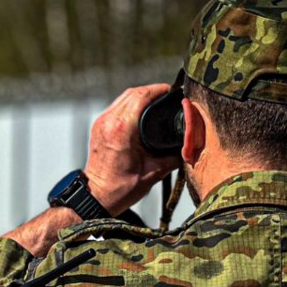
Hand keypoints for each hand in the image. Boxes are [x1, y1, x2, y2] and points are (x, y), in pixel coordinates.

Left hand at [84, 84, 181, 214]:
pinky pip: (117, 106)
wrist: (97, 196)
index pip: (142, 97)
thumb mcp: (153, 173)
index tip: (172, 91)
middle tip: (168, 94)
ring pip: (124, 97)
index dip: (159, 90)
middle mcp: (109, 122)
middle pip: (133, 93)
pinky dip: (131, 104)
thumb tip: (190, 146)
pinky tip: (142, 110)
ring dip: (141, 95)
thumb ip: (173, 157)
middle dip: (152, 91)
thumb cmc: (120, 188)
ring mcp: (101, 122)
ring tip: (157, 100)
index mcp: (122, 130)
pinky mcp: (99, 126)